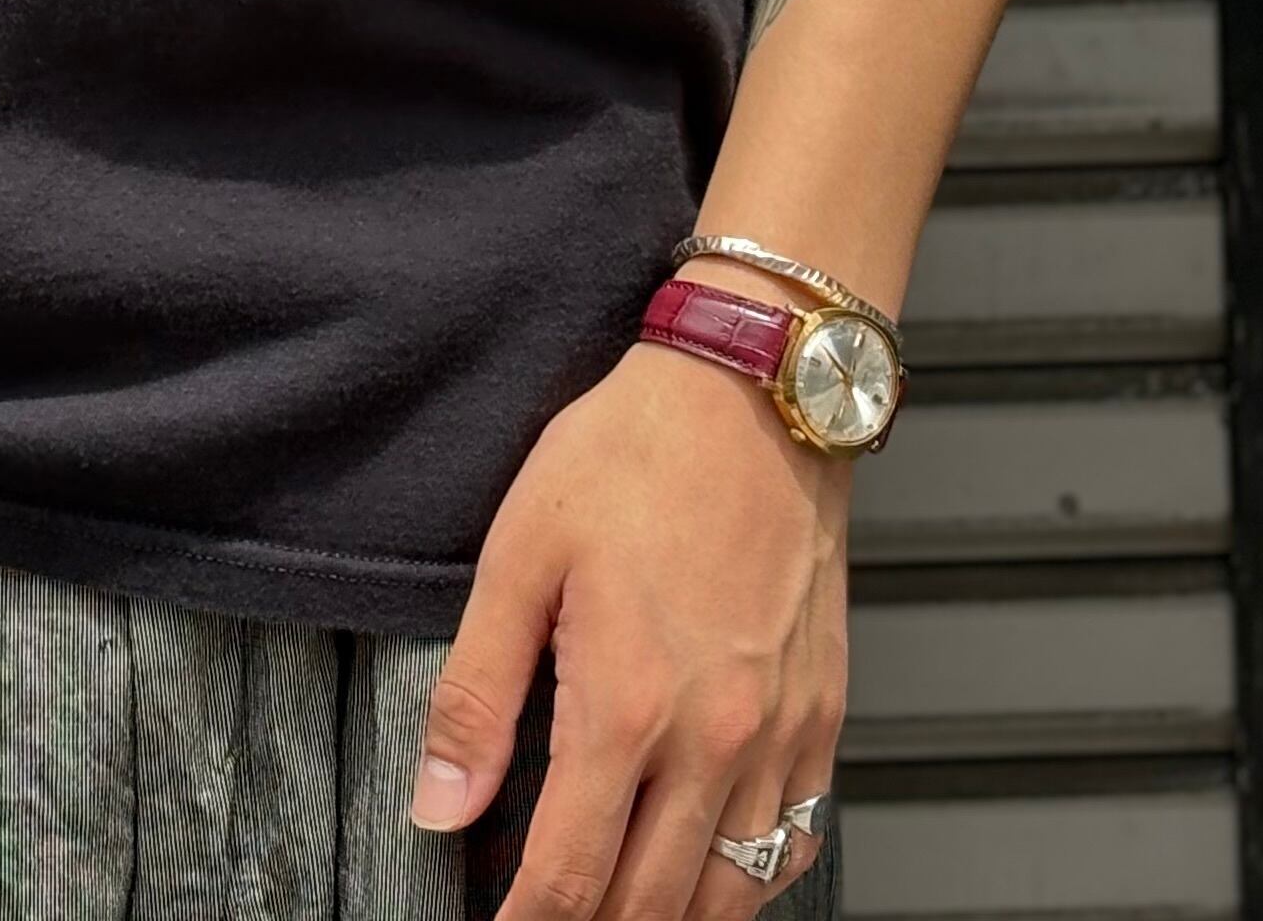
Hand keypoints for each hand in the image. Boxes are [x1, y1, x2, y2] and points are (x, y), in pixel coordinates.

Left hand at [411, 336, 847, 917]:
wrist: (753, 394)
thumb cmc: (634, 453)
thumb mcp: (519, 555)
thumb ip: (475, 695)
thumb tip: (439, 807)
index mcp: (628, 707)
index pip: (569, 879)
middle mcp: (716, 741)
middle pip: (649, 907)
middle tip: (544, 919)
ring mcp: (781, 735)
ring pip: (729, 895)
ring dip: (667, 920)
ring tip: (612, 909)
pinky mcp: (823, 713)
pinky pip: (795, 841)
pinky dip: (748, 881)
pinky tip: (707, 871)